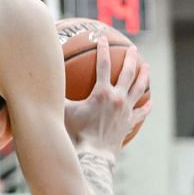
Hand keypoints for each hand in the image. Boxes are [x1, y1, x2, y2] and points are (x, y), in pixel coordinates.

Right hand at [63, 35, 150, 155]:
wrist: (93, 156)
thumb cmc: (76, 134)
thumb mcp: (64, 112)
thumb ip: (56, 96)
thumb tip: (44, 83)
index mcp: (101, 93)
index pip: (103, 65)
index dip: (102, 49)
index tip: (102, 38)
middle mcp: (117, 99)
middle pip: (127, 73)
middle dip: (131, 58)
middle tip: (134, 49)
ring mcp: (125, 111)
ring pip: (139, 89)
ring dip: (143, 76)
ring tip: (146, 67)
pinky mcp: (129, 123)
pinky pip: (140, 113)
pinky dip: (145, 107)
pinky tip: (149, 102)